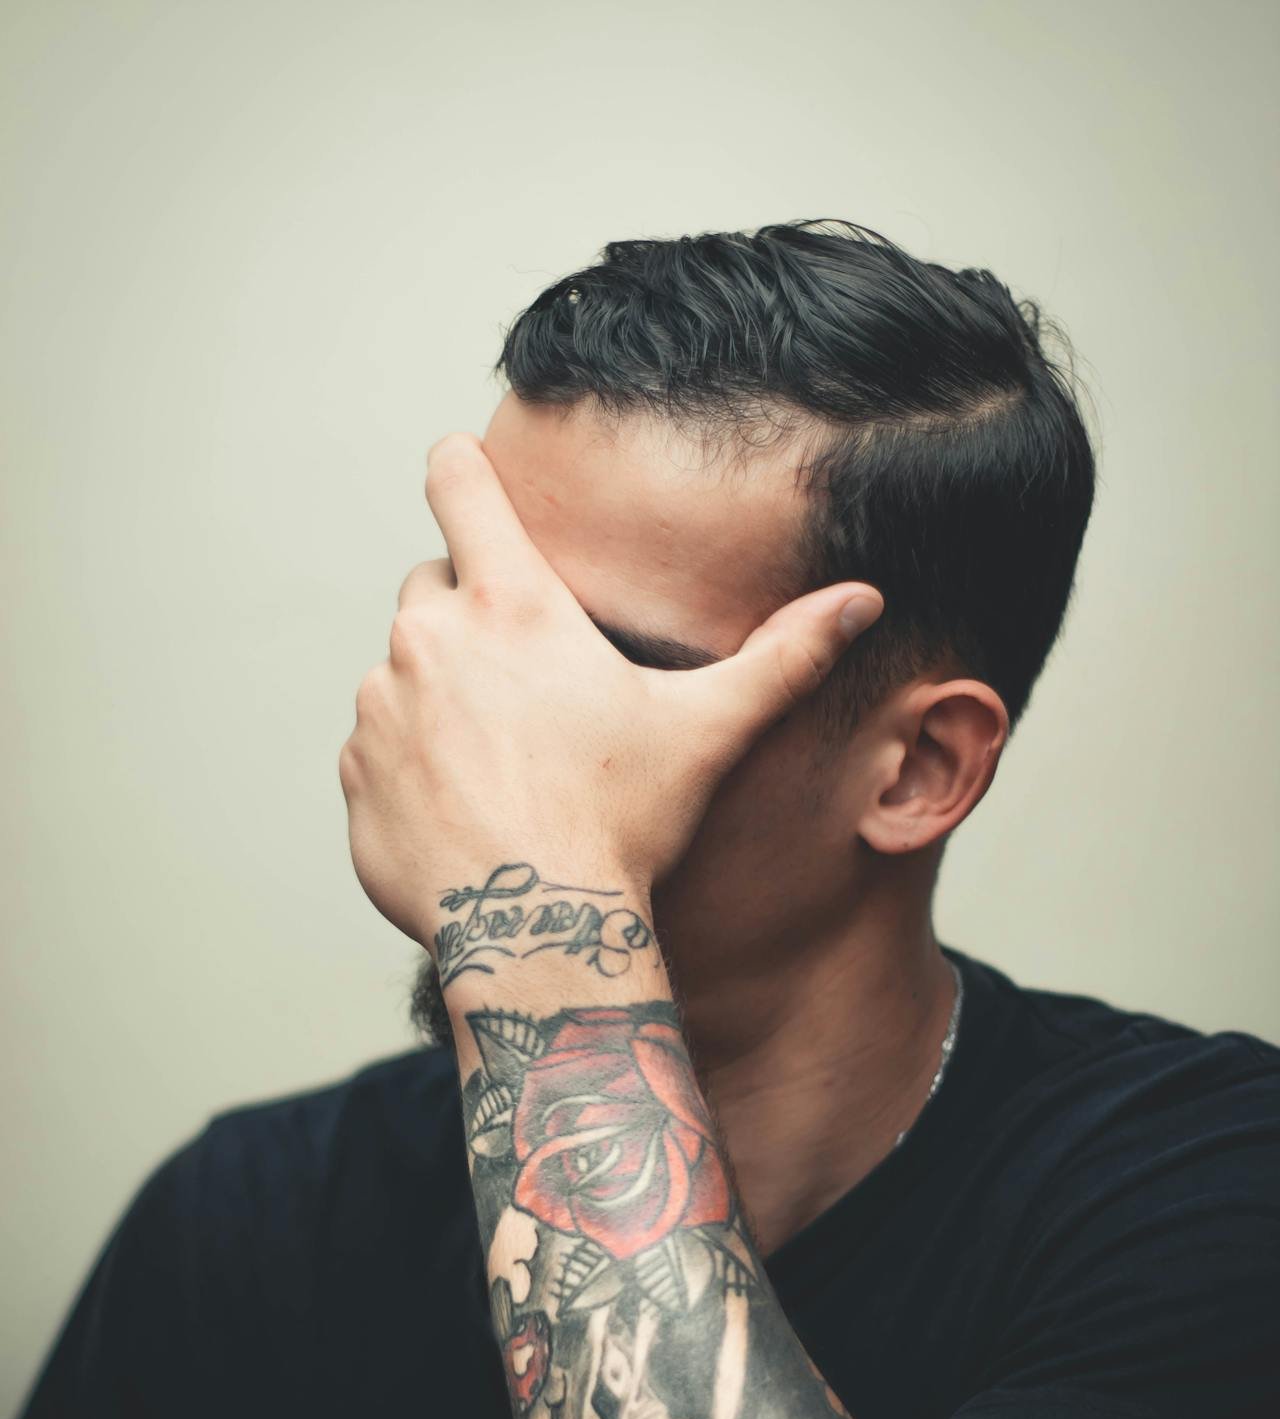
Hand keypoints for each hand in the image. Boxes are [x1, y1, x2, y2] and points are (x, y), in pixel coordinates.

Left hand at [339, 432, 881, 947]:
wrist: (540, 934)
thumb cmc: (623, 825)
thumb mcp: (710, 732)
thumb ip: (784, 657)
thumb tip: (863, 600)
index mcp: (510, 604)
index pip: (456, 479)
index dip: (464, 470)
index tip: (472, 479)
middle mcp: (427, 639)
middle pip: (433, 584)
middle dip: (471, 617)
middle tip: (530, 688)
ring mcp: (380, 707)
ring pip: (402, 670)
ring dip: (441, 695)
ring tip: (506, 763)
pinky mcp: (355, 773)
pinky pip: (379, 745)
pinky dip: (414, 763)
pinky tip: (471, 809)